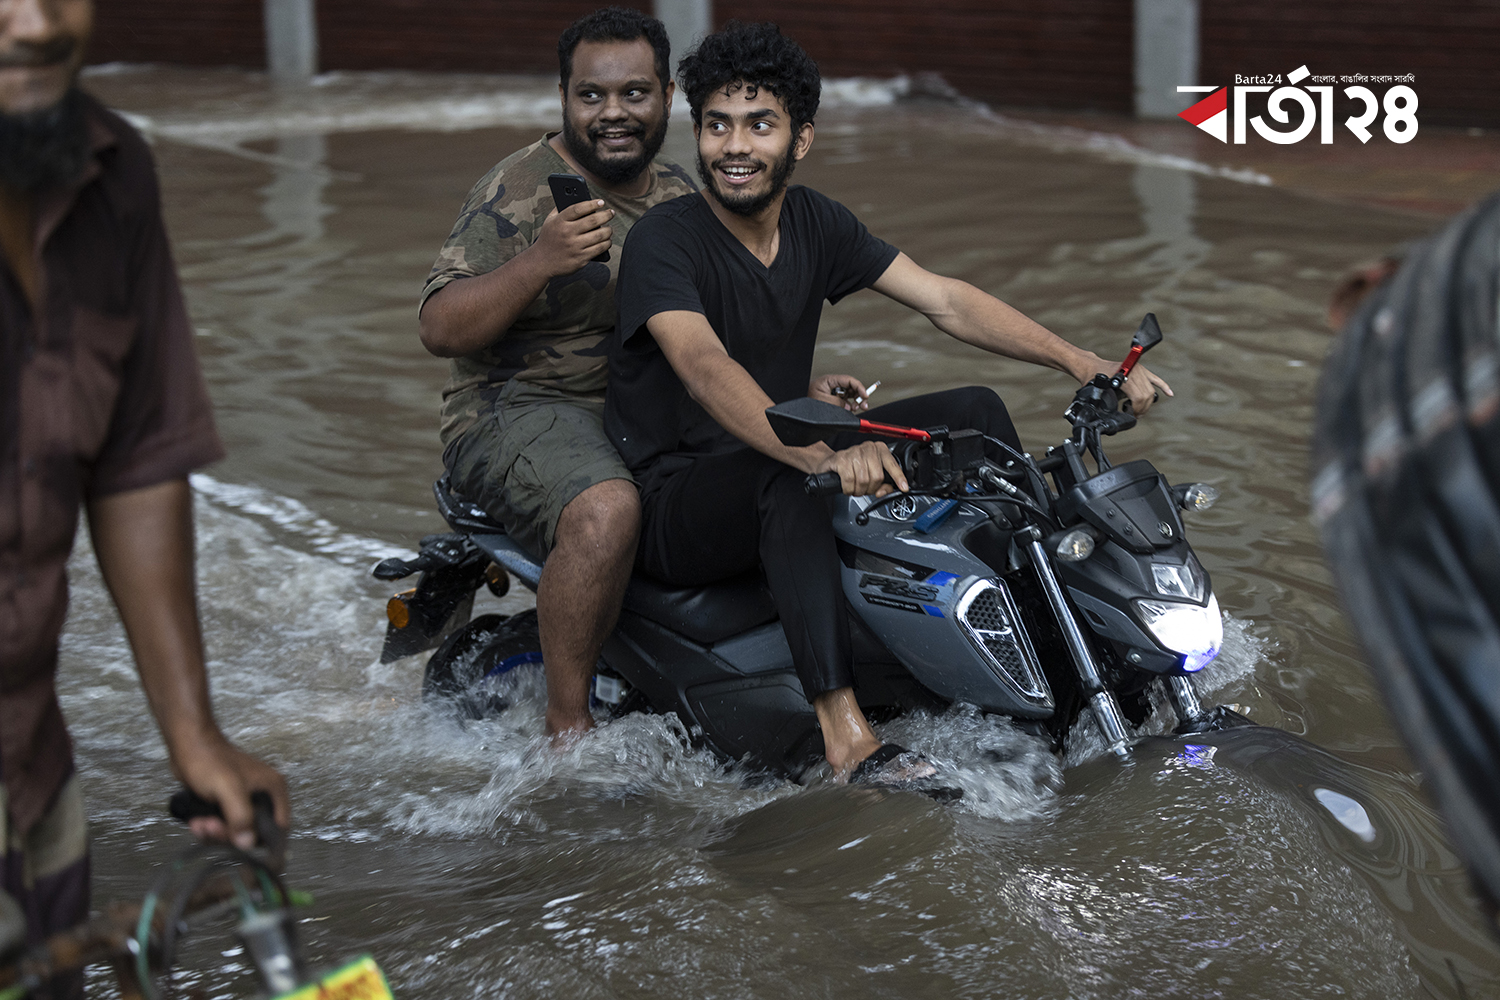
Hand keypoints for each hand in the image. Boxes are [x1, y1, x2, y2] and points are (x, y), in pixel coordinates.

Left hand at [172, 732, 288, 848]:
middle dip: (229, 835)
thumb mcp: (229, 789)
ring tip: (201, 823)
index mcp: (273, 790)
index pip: (279, 826)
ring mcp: (245, 801)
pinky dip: (209, 829)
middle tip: (212, 827)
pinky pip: (223, 826)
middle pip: (253, 833)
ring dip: (215, 834)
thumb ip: (241, 816)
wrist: (188, 747)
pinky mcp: (227, 805)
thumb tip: (248, 844)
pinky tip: (197, 822)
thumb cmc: (210, 761)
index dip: (262, 840)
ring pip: (235, 831)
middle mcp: (262, 797)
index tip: (241, 844)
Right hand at [531, 200, 613, 275]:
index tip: (601, 202)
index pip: (578, 208)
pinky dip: (607, 243)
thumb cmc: (548, 239)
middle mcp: (567, 233)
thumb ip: (561, 209)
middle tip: (611, 213)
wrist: (541, 262)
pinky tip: (607, 240)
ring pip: (599, 235)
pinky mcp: (580, 258)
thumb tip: (576, 198)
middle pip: (593, 221)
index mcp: (559, 221)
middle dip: (606, 215)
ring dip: (608, 230)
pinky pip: (599, 249)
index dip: (592, 204)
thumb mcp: (550, 221)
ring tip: (609, 228)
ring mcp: (575, 247)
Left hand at [808, 374, 870, 411]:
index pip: (848, 380)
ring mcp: (835, 392)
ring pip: (851, 395)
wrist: (799, 410)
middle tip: (864, 405)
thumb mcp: (822, 401)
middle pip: (852, 387)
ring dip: (856, 402)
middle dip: (859, 396)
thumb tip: (848, 406)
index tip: (865, 395)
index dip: (859, 387)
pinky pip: (846, 401)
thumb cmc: (806, 402)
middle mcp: (833, 385)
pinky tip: (851, 409)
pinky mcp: (835, 400)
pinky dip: (850, 406)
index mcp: (829, 380)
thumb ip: (837, 403)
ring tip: (855, 409)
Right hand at [816, 440, 907, 496]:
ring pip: (864, 480)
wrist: (830, 464)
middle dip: (870, 489)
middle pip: (877, 477)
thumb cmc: (852, 468)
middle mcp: (868, 448)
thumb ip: (882, 484)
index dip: (898, 478)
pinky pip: (850, 480)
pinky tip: (847, 487)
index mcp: (879, 449)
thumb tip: (884, 491)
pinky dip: (848, 489)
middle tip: (864, 490)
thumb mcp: (871, 474)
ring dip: (858, 490)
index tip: (904, 488)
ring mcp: (854, 452)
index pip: (892, 464)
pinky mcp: (841, 459)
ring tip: (855, 488)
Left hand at [1078, 356, 1171, 414]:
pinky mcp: (1142, 370)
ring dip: (1147, 403)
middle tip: (1135, 415)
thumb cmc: (1094, 377)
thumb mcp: (1099, 390)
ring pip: (1151, 390)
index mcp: (1125, 375)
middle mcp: (1135, 371)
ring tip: (1140, 410)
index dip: (1136, 409)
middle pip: (1146, 394)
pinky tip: (1170, 394)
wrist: (1093, 366)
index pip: (1138, 397)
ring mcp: (1140, 370)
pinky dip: (1163, 386)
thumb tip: (1113, 414)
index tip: (1131, 415)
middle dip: (1142, 408)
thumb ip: (1107, 400)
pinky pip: (1156, 379)